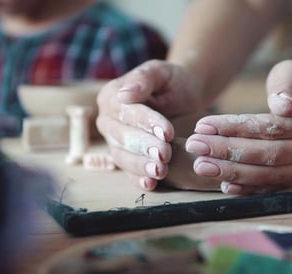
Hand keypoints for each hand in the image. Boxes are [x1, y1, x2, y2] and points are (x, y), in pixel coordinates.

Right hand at [96, 60, 203, 189]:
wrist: (184, 95)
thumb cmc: (171, 81)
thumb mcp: (160, 72)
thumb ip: (143, 78)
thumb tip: (124, 94)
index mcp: (111, 96)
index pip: (125, 111)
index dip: (145, 122)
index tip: (166, 131)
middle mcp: (108, 120)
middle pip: (122, 136)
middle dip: (144, 146)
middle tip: (164, 154)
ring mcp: (115, 141)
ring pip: (122, 156)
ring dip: (140, 165)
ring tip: (159, 170)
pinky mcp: (127, 157)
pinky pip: (128, 171)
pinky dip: (138, 178)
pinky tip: (150, 183)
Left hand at [185, 60, 291, 194]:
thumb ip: (287, 84)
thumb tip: (282, 107)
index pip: (273, 126)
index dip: (237, 127)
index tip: (203, 125)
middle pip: (270, 154)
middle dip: (229, 151)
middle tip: (196, 147)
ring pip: (271, 174)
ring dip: (234, 172)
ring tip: (202, 166)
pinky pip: (273, 187)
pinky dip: (249, 188)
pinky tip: (225, 186)